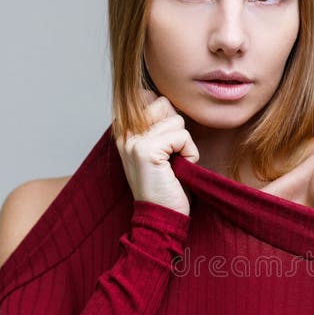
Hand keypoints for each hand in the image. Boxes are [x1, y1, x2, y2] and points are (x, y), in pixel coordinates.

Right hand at [115, 90, 199, 215]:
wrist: (161, 217)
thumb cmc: (166, 185)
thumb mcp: (160, 149)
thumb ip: (158, 124)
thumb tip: (165, 100)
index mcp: (125, 129)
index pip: (150, 97)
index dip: (168, 120)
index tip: (165, 147)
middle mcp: (124, 132)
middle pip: (164, 104)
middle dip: (177, 130)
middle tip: (171, 157)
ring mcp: (133, 140)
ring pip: (176, 121)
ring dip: (185, 145)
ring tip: (174, 165)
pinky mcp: (146, 150)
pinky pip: (182, 136)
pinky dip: (189, 153)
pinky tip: (178, 170)